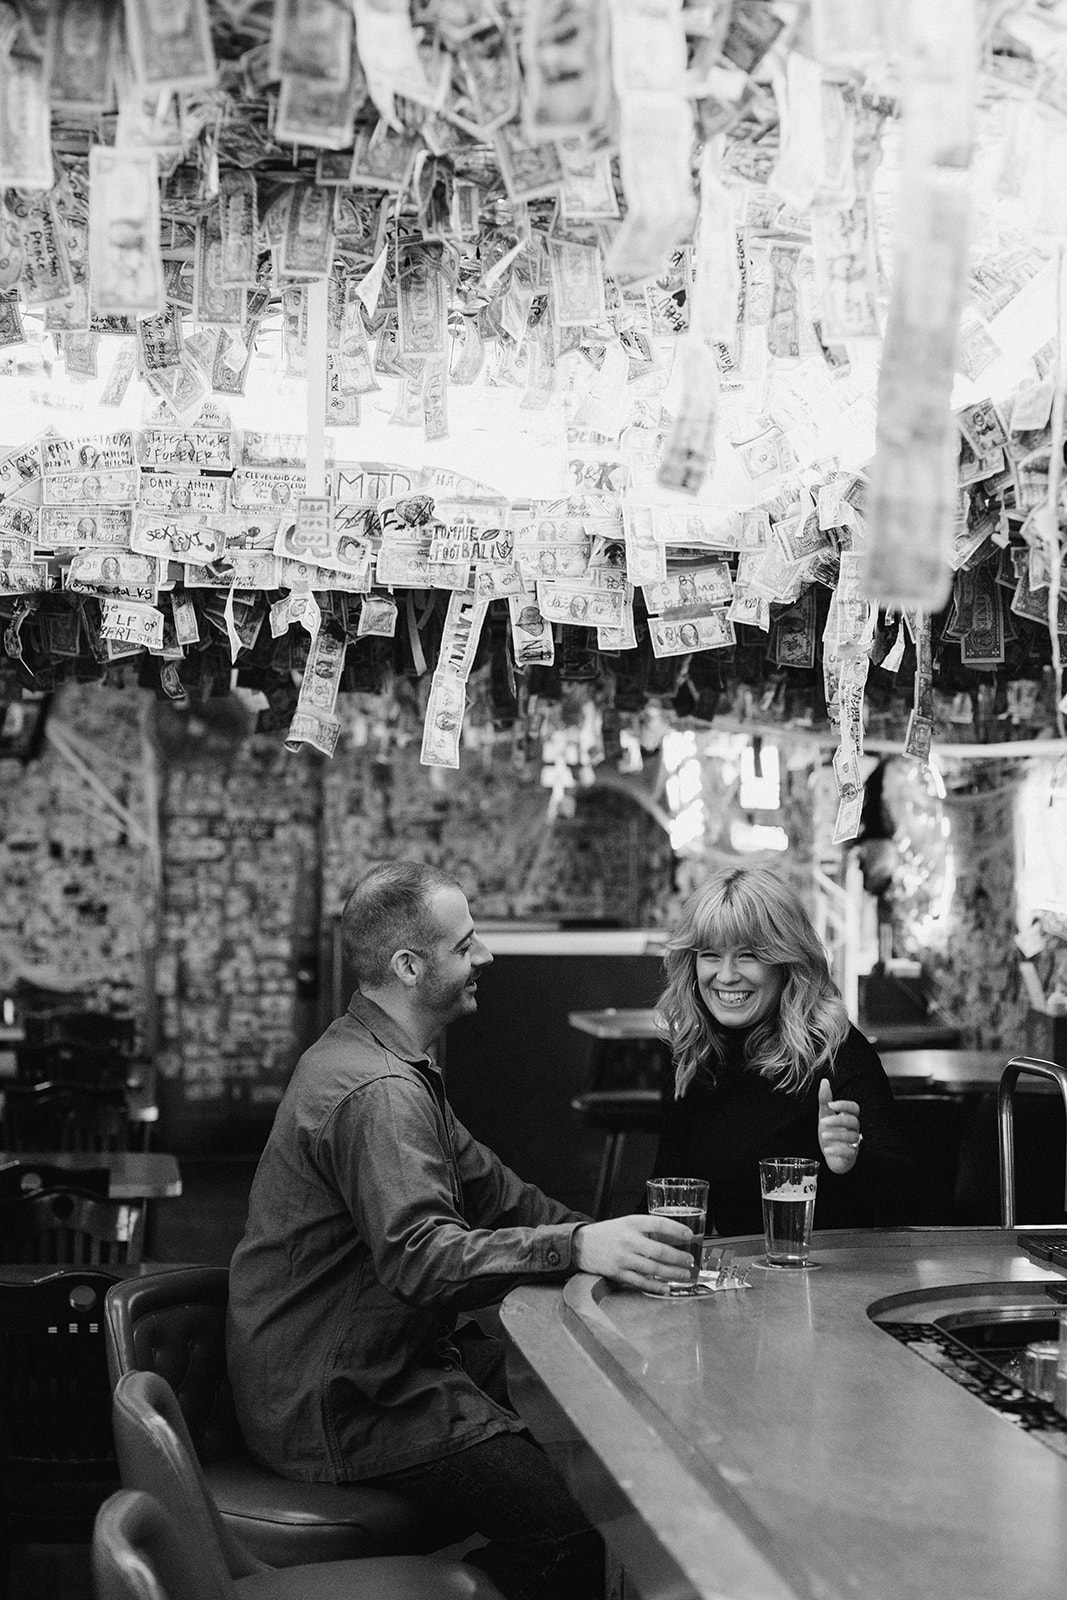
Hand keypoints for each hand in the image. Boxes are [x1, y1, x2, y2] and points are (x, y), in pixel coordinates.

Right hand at [573, 1215, 696, 1293]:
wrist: (581, 1244)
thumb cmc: (607, 1233)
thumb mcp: (626, 1223)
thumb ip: (646, 1229)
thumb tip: (673, 1238)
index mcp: (631, 1223)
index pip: (658, 1224)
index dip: (676, 1229)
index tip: (689, 1235)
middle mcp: (628, 1240)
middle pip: (659, 1250)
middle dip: (678, 1257)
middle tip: (690, 1260)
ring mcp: (623, 1258)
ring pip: (653, 1268)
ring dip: (672, 1273)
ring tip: (685, 1274)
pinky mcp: (618, 1273)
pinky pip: (641, 1281)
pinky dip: (656, 1285)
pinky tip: (667, 1287)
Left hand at [818, 1078, 861, 1173]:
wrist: (829, 1156)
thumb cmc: (829, 1133)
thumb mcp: (824, 1116)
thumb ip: (824, 1100)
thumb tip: (824, 1081)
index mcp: (848, 1118)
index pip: (854, 1108)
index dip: (845, 1105)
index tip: (831, 1104)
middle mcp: (853, 1130)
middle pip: (854, 1122)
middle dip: (839, 1120)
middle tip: (823, 1121)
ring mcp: (853, 1144)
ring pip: (852, 1137)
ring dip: (837, 1135)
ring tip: (824, 1135)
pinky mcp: (850, 1157)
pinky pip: (849, 1153)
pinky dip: (838, 1151)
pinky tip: (827, 1149)